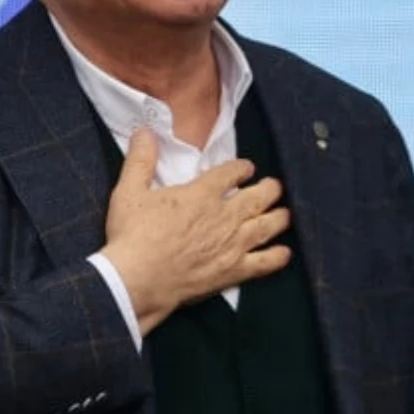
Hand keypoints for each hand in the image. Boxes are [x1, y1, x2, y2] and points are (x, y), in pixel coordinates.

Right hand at [98, 129, 291, 334]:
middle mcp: (224, 217)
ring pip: (266, 226)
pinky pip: (263, 263)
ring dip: (279, 218)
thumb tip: (143, 132)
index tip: (247, 168)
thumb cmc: (132, 236)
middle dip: (270, 189)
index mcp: (202, 194)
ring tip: (285, 214)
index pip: (231, 173)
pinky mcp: (233, 272)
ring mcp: (232, 245)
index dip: (242, 168)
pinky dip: (277, 257)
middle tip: (274, 187)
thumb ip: (140, 160)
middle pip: (258, 197)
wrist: (136, 280)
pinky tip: (284, 253)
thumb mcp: (129, 191)